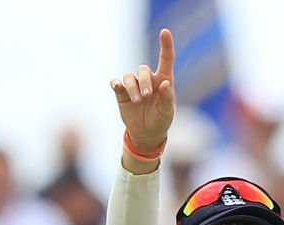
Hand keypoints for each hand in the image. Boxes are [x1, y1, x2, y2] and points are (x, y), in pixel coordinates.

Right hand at [110, 28, 175, 153]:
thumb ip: (167, 98)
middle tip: (146, 97)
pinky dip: (116, 84)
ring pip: (129, 77)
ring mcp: (134, 86)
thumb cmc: (161, 120)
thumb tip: (165, 84)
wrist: (146, 134)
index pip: (165, 59)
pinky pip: (116, 83)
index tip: (164, 32)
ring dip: (132, 88)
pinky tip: (117, 86)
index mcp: (163, 81)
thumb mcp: (167, 112)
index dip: (165, 45)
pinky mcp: (121, 93)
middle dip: (144, 82)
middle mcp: (148, 80)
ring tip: (137, 101)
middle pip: (143, 69)